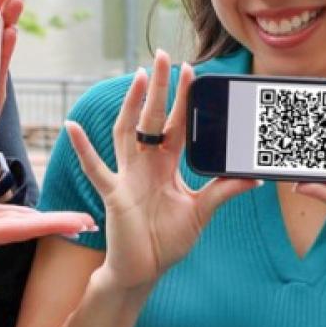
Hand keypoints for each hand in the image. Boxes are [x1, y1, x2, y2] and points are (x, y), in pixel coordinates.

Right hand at [0, 203, 96, 264]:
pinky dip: (19, 214)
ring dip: (45, 220)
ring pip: (16, 222)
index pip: (23, 229)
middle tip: (93, 221)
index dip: (53, 225)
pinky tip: (33, 214)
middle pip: (27, 226)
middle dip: (59, 223)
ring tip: (74, 218)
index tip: (83, 224)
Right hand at [64, 51, 258, 292]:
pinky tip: (72, 127)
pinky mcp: (114, 194)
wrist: (144, 271)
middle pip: (151, 119)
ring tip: (137, 76)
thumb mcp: (201, 212)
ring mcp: (127, 176)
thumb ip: (223, 192)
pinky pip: (96, 168)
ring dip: (132, 104)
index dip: (182, 99)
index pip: (175, 125)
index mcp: (165, 166)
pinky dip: (83, 148)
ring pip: (127, 132)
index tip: (191, 71)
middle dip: (158, 88)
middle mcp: (145, 165)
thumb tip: (253, 177)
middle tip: (163, 56)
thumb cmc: (167, 241)